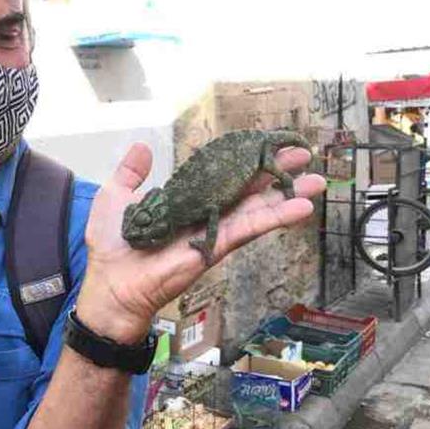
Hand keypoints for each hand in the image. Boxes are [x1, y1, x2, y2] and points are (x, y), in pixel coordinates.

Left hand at [76, 143, 325, 343]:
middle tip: (304, 152)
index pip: (220, 176)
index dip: (243, 160)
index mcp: (186, 202)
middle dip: (275, 170)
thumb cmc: (111, 247)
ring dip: (287, 194)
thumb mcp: (117, 198)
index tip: (265, 143)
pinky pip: (249, 229)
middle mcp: (205, 214)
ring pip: (256, 208)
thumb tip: (142, 146)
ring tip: (319, 179)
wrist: (110, 285)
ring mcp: (213, 231)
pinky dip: (276, 217)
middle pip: (247, 189)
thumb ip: (131, 173)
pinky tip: (303, 207)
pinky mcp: (215, 247)